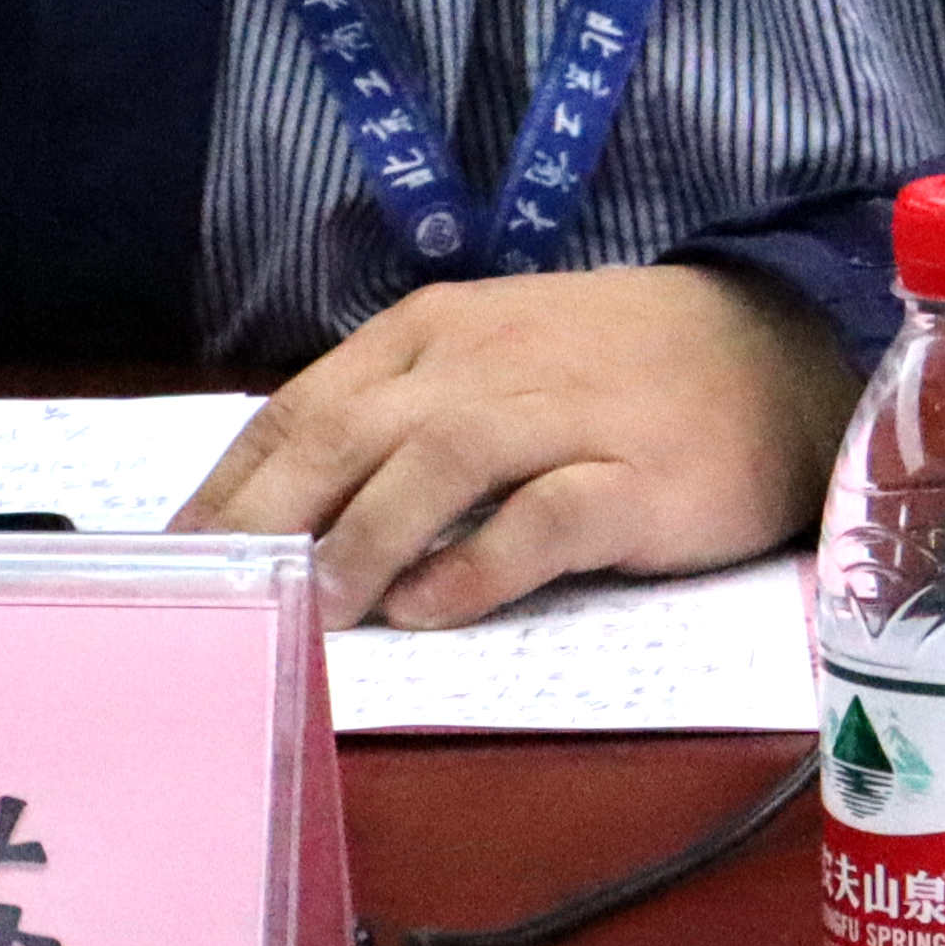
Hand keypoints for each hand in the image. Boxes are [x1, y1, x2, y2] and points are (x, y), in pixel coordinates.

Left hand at [171, 262, 858, 628]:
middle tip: (212, 593)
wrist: (773, 349)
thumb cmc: (615, 368)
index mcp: (434, 334)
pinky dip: (481, 564)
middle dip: (268, 515)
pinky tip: (433, 611)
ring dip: (365, 538)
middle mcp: (482, 363)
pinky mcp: (634, 473)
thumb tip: (291, 510)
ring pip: (437, 463)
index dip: (231, 483)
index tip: (171, 557)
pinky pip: (544, 517)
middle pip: (349, 430)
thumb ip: (399, 420)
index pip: (304, 406)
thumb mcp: (491, 364)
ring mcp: (562, 414)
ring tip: (316, 611)